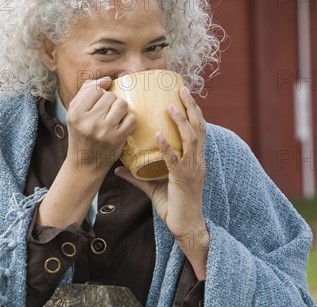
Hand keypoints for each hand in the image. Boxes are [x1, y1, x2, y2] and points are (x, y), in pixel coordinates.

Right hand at [65, 77, 136, 174]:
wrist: (85, 163)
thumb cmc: (81, 133)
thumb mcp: (75, 112)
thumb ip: (87, 91)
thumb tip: (107, 80)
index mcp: (75, 113)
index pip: (95, 89)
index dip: (99, 94)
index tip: (97, 104)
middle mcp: (88, 122)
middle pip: (110, 96)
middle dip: (110, 103)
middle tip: (105, 115)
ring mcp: (104, 131)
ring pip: (122, 104)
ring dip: (121, 110)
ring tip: (114, 118)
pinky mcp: (118, 139)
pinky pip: (132, 118)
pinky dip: (129, 121)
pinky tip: (121, 127)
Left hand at [115, 86, 208, 277]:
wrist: (186, 227)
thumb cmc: (174, 206)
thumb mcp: (153, 187)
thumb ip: (137, 177)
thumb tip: (117, 170)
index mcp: (194, 159)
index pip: (197, 130)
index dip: (193, 112)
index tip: (184, 94)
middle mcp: (197, 161)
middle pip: (199, 128)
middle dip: (192, 107)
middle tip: (182, 90)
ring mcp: (193, 169)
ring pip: (191, 139)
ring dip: (181, 121)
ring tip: (171, 106)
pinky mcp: (184, 180)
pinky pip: (175, 160)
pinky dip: (167, 147)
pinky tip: (158, 136)